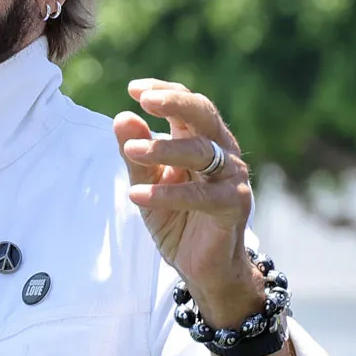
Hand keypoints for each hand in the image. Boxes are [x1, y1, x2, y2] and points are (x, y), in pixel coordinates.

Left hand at [114, 79, 260, 326]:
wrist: (201, 266)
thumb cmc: (176, 217)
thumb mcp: (147, 182)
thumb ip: (136, 153)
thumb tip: (122, 116)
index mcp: (201, 139)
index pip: (187, 104)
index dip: (164, 92)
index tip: (134, 89)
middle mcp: (222, 152)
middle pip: (203, 114)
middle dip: (175, 102)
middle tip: (144, 100)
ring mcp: (231, 178)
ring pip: (202, 151)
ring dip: (164, 148)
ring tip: (130, 151)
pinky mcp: (234, 206)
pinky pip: (202, 196)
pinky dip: (168, 193)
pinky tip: (137, 194)